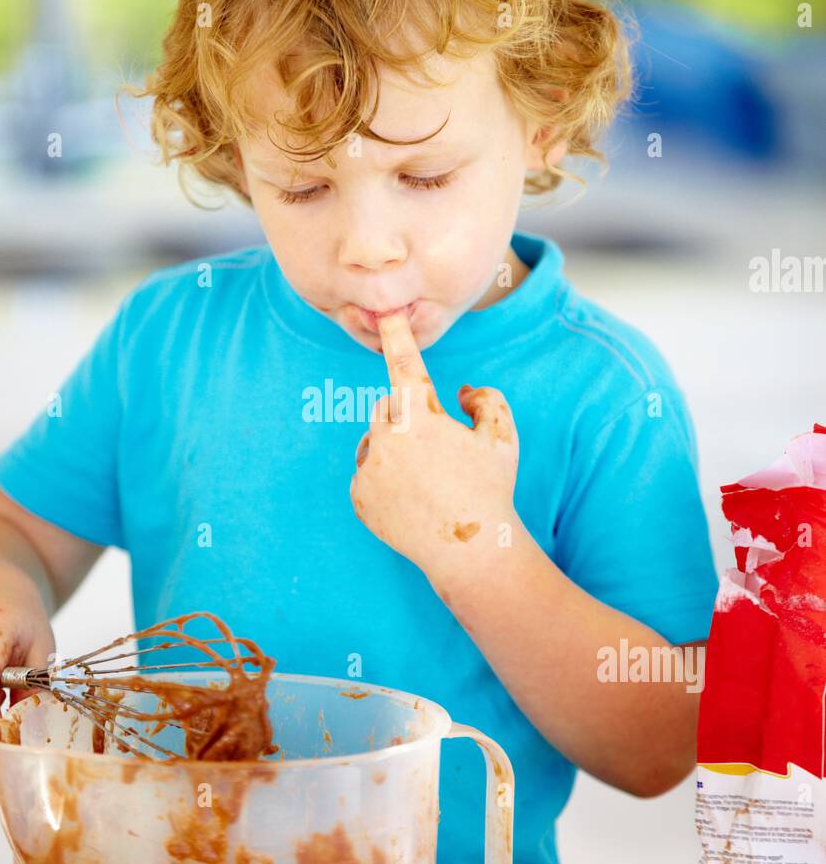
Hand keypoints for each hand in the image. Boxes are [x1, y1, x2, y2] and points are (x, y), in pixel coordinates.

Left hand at [349, 310, 520, 581]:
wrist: (469, 552)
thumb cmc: (490, 489)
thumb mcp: (504, 438)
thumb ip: (486, 400)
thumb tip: (461, 392)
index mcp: (423, 418)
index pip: (405, 364)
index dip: (397, 334)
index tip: (385, 311)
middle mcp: (389, 438)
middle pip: (388, 407)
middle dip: (408, 418)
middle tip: (438, 448)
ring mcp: (369, 469)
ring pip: (374, 439)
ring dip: (394, 447)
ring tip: (426, 479)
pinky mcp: (359, 496)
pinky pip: (367, 472)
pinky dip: (383, 478)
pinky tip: (411, 499)